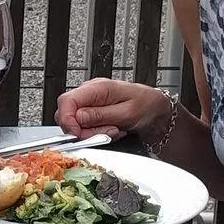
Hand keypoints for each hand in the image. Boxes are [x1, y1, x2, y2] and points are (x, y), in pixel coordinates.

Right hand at [56, 78, 170, 140]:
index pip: (66, 101)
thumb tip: (77, 118)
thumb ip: (100, 115)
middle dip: (82, 130)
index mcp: (97, 88)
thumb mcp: (126, 113)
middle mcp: (90, 92)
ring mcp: (89, 101)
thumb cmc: (146, 105)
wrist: (156, 108)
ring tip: (112, 131)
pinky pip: (83, 125)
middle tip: (103, 135)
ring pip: (74, 122)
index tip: (78, 135)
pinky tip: (109, 130)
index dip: (67, 120)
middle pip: (67, 113)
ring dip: (90, 132)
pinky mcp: (91, 110)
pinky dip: (94, 132)